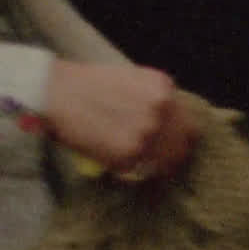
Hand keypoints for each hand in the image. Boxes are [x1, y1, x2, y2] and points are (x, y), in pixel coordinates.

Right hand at [43, 61, 198, 181]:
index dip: (181, 137)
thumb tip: (168, 126)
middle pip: (182, 145)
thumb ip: (154, 101)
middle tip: (155, 158)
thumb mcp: (133, 80)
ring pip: (163, 162)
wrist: (59, 92)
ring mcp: (146, 133)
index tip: (172, 144)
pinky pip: (137, 169)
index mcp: (163, 88)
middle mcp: (161, 109)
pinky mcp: (128, 154)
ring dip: (152, 164)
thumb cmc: (90, 84)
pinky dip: (128, 168)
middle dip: (171, 154)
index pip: (190, 124)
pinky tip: (114, 156)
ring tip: (133, 158)